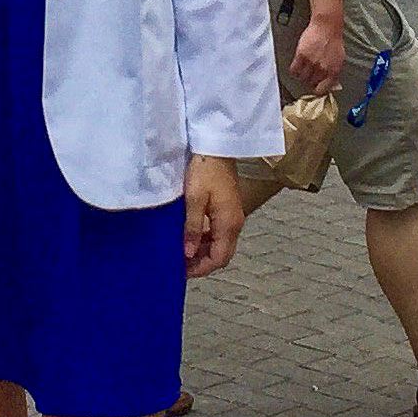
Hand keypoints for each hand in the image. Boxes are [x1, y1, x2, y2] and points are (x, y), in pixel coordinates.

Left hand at [182, 154, 243, 278]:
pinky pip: (221, 232)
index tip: (183, 270)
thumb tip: (189, 253)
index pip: (219, 258)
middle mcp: (235, 223)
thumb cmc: (204, 170)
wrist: (217, 145)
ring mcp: (234, 215)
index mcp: (228, 224)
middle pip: (223, 254)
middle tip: (182, 263)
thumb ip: (192, 228)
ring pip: (222, 243)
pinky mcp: (229, 206)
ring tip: (185, 250)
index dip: (202, 269)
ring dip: (205, 250)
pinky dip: (208, 238)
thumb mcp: (194, 199)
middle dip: (204, 262)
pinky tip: (194, 234)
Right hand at [289, 13, 344, 96]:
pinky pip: (294, 69)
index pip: (323, 89)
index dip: (318, 89)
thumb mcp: (340, 58)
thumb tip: (332, 82)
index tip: (315, 88)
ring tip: (302, 73)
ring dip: (301, 77)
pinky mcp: (301, 55)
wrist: (327, 25)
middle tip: (308, 78)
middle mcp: (322, 69)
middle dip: (309, 81)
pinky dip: (294, 71)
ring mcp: (311, 62)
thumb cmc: (334, 40)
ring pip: (302, 78)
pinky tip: (295, 68)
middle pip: (311, 83)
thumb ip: (334, 72)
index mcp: (333, 71)